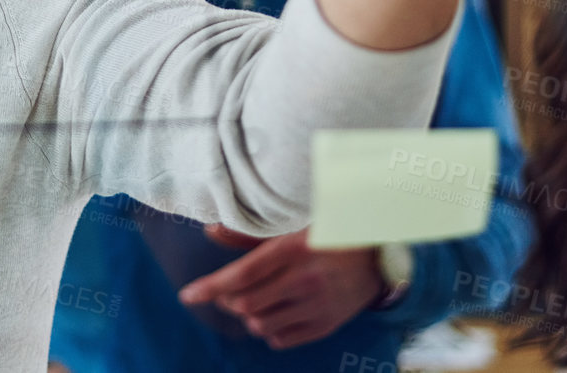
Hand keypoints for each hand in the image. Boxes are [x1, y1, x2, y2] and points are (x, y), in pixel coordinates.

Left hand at [175, 225, 384, 349]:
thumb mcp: (292, 226)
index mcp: (294, 249)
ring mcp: (317, 306)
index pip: (242, 275)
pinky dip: (270, 331)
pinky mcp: (326, 325)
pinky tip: (276, 313)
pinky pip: (281, 340)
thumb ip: (250, 233)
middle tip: (229, 292)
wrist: (379, 258)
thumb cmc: (328, 236)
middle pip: (246, 305)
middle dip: (229, 301)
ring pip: (261, 326)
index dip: (211, 287)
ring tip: (255, 301)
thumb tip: (210, 231)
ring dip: (249, 317)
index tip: (187, 295)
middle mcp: (305, 280)